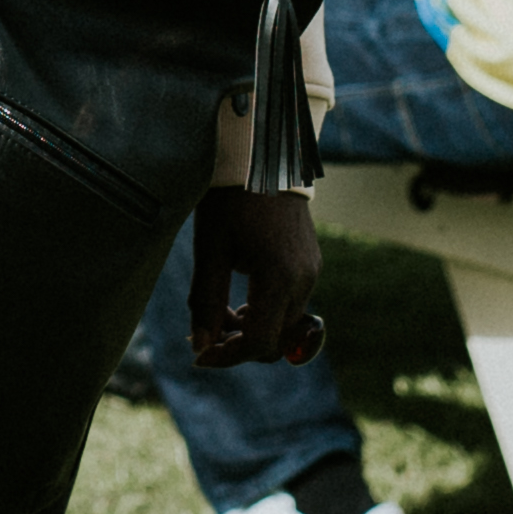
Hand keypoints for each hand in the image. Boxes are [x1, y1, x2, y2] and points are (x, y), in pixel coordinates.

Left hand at [183, 184, 321, 368]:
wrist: (263, 156)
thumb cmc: (230, 199)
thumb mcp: (210, 249)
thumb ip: (205, 302)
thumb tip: (201, 346)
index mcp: (279, 277)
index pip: (259, 344)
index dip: (228, 357)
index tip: (200, 355)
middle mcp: (304, 280)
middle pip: (275, 341)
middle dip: (240, 344)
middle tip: (208, 328)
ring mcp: (312, 272)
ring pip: (284, 325)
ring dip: (253, 328)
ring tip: (222, 308)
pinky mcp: (312, 264)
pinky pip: (291, 304)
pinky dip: (267, 310)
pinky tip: (242, 292)